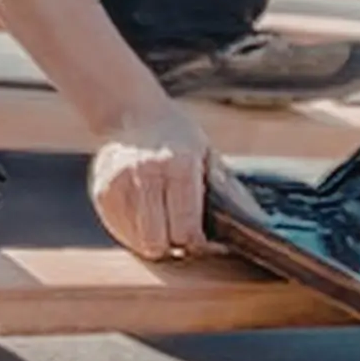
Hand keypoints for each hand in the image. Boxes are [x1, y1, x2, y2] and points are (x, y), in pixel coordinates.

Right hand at [88, 111, 265, 259]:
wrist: (133, 114)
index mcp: (180, 165)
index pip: (187, 229)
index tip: (202, 242)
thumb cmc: (178, 139)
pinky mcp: (101, 193)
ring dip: (154, 241)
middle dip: (174, 245)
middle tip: (181, 234)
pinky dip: (135, 234)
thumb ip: (228, 190)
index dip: (197, 244)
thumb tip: (258, 225)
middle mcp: (147, 174)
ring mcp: (119, 184)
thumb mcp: (208, 155)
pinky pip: (121, 233)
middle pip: (160, 241)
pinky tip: (144, 217)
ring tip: (162, 223)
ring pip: (139, 242)